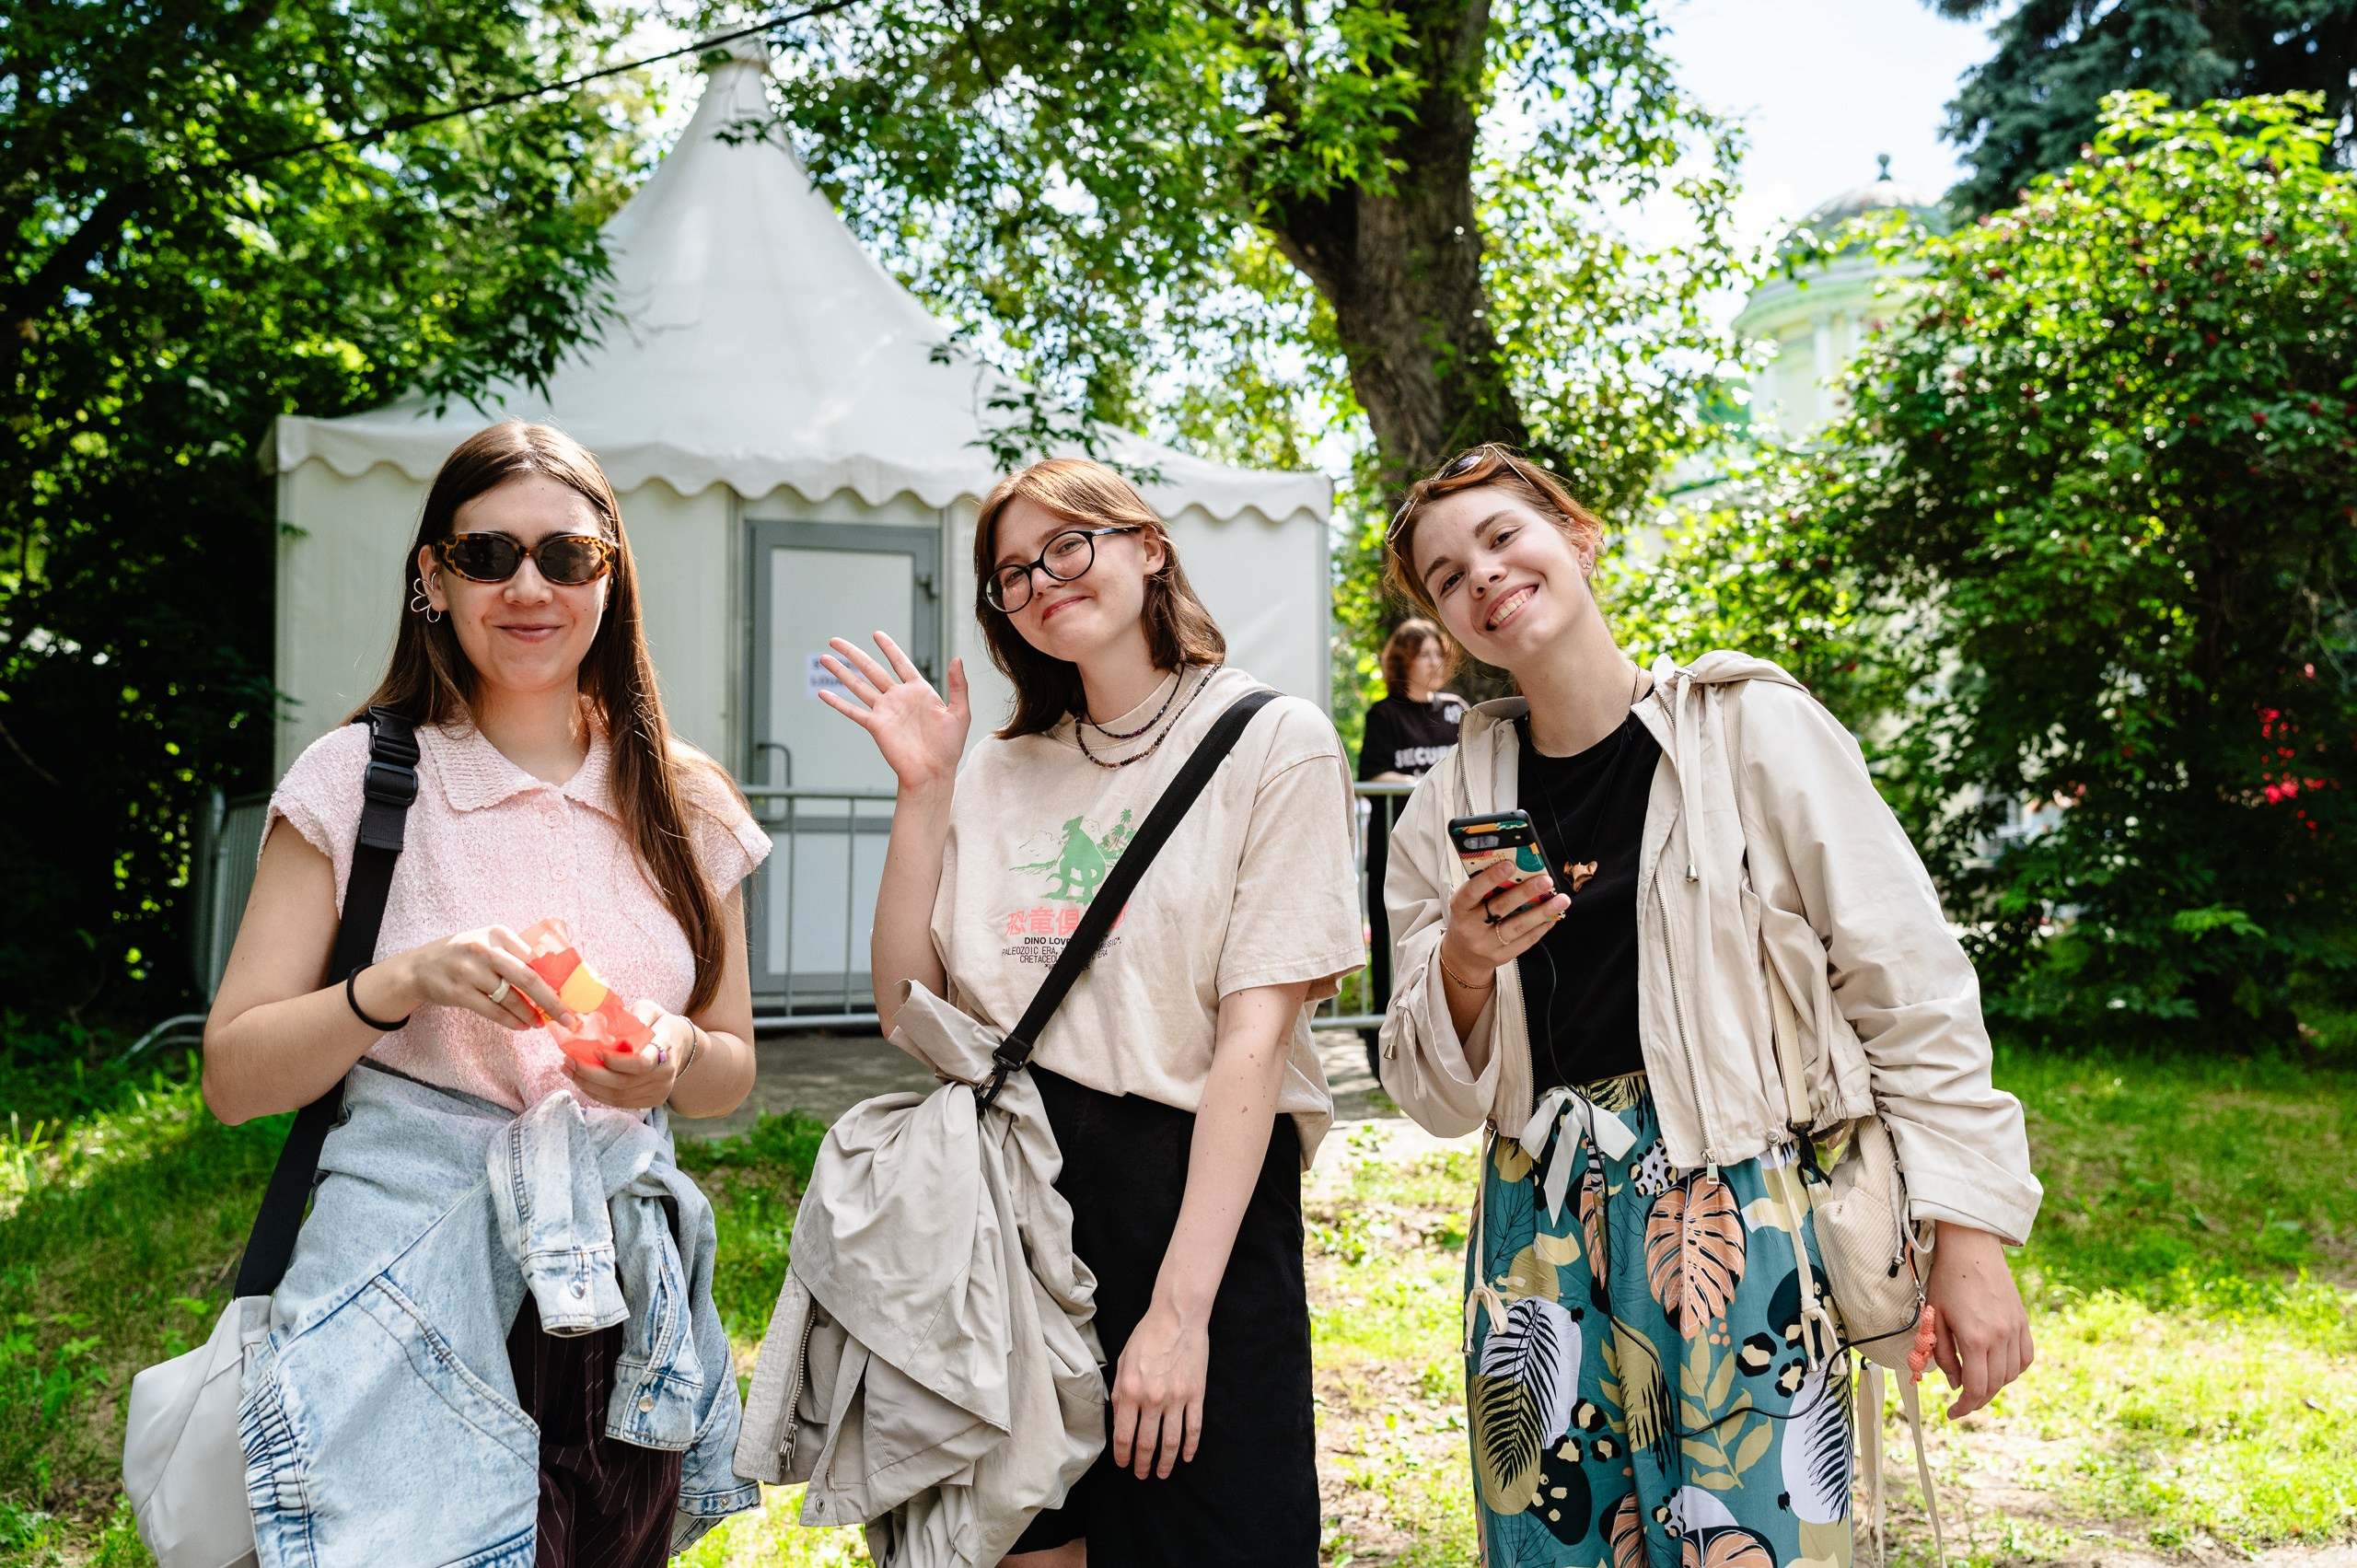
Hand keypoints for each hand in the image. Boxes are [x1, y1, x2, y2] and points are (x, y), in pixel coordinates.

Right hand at [374, 926, 571, 1032]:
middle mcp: (484, 949)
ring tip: (540, 1023)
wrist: (419, 967)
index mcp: (498, 934)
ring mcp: (469, 971)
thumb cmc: (463, 955)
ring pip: (511, 998)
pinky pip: (493, 1011)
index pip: (535, 957)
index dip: (556, 978)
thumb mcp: (488, 944)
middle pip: (528, 978)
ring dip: (531, 1014)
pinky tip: (522, 1026)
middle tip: (568, 1018)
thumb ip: (516, 954)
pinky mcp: (458, 992)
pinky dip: (512, 1021)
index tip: (572, 994)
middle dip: (552, 1001)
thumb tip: (555, 978)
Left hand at [566, 1004, 690, 1110]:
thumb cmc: (659, 1023)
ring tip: (568, 1070)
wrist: (680, 1044)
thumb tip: (605, 1024)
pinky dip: (596, 1093)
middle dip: (591, 1074)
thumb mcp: (650, 1010)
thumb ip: (632, 1016)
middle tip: (568, 1061)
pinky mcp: (651, 1102)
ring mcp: (659, 1091)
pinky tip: (581, 1081)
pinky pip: (619, 1102)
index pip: (641, 1063)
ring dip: (588, 1085)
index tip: (596, 1051)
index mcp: (665, 1049)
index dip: (616, 1061)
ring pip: (618, 1096)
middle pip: (624, 1083)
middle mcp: (664, 1075)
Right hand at [818, 633, 968, 791]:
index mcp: (919, 691)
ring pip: (858, 685)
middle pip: (871, 669)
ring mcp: (885, 711)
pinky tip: (823, 693)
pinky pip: (853, 711)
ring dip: (841, 671)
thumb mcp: (960, 713)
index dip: (888, 648)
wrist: (933, 772)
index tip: (876, 634)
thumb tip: (957, 658)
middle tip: (835, 640)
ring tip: (824, 657)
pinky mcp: (875, 726)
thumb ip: (958, 685)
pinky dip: (838, 703)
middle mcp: (898, 698)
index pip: (900, 663)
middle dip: (853, 654)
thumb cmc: (949, 747)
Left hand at [1110, 1297, 1208, 1478]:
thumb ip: (1119, 1393)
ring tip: (1161, 1473)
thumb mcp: (1123, 1362)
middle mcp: (1153, 1399)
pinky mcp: (1196, 1394)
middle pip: (1147, 1444)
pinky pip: (1194, 1428)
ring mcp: (1177, 1398)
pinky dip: (1191, 1447)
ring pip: (1171, 1442)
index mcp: (1131, 1391)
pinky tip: (1187, 1457)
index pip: (1124, 1435)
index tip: (1123, 1464)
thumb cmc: (1147, 1336)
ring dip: (1166, 1463)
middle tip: (1141, 1474)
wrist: (1177, 1317)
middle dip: (1142, 1464)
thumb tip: (1118, 1421)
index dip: (1122, 1455)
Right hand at [1438, 860, 1567, 985]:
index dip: (1491, 878)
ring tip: (1562, 900)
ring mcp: (1486, 945)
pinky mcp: (1501, 957)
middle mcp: (1470, 928)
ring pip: (1518, 926)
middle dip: (1526, 892)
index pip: (1473, 891)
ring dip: (1543, 912)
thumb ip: (1485, 888)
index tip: (1511, 864)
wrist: (1463, 955)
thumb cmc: (1469, 918)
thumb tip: (1517, 870)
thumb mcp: (1468, 903)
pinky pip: (1526, 941)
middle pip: (1500, 908)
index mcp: (1459, 908)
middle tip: (1546, 880)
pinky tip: (1553, 916)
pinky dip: (1541, 927)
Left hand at [1923, 1222, 2033, 1417]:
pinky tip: (1998, 1367)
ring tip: (1976, 1381)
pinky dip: (2013, 1369)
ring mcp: (2016, 1329)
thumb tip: (1956, 1384)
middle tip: (1961, 1403)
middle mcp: (2000, 1337)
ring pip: (2012, 1374)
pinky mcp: (2024, 1321)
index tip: (1952, 1412)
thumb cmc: (1947, 1280)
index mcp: (1975, 1338)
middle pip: (1995, 1385)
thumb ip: (1943, 1354)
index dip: (1965, 1406)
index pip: (1976, 1387)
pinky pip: (2026, 1357)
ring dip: (1995, 1384)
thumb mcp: (1934, 1318)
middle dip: (1977, 1399)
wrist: (1971, 1249)